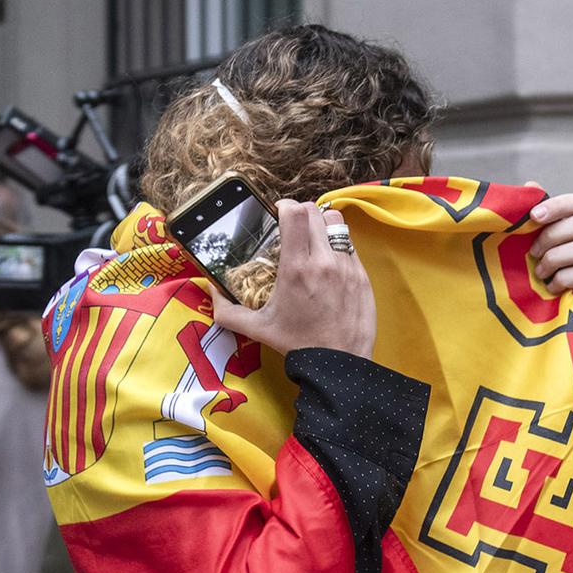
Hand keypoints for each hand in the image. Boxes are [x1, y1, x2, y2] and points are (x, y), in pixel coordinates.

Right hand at [211, 201, 376, 357]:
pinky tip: (327, 263)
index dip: (284, 206)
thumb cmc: (297, 345)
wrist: (338, 365)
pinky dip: (336, 245)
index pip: (295, 213)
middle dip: (301, 213)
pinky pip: (349, 245)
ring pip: (336, 223)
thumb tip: (210, 293)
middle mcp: (324, 262)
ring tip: (312, 239)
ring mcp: (347, 266)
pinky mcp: (362, 275)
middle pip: (315, 211)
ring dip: (322, 224)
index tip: (277, 214)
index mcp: (296, 269)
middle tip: (292, 227)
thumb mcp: (257, 328)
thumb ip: (227, 310)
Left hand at [527, 190, 572, 317]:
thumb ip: (531, 219)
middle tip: (532, 253)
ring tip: (539, 273)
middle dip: (552, 237)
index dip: (556, 206)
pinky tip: (551, 288)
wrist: (534, 321)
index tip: (533, 217)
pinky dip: (563, 279)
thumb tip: (531, 185)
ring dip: (555, 259)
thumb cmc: (530, 277)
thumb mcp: (526, 245)